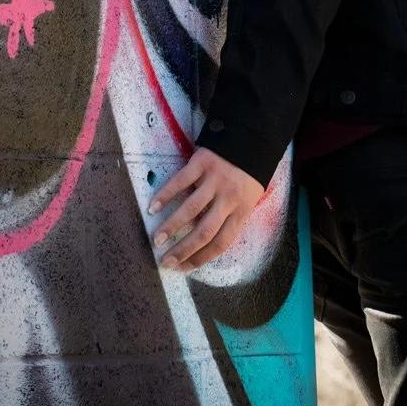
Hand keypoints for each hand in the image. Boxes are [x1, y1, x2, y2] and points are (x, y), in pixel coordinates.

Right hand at [148, 146, 263, 272]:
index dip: (202, 258)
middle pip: (204, 231)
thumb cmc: (248, 173)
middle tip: (165, 261)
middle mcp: (229, 198)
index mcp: (243, 210)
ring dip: (171, 227)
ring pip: (191, 209)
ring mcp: (215, 180)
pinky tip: (154, 206)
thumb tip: (202, 239)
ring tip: (156, 239)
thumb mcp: (248, 198)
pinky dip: (165, 195)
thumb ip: (230, 217)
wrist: (252, 137)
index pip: (222, 242)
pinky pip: (181, 181)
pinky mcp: (203, 163)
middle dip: (183, 249)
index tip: (184, 267)